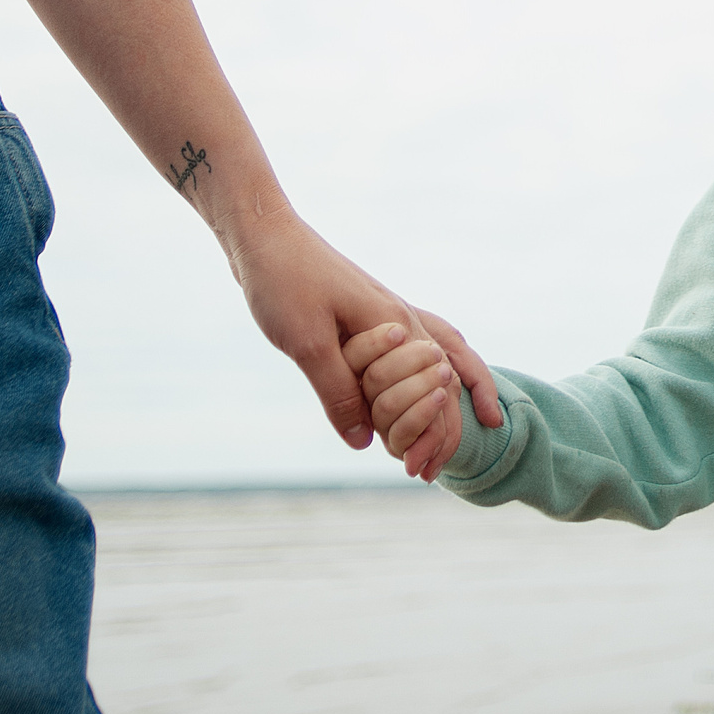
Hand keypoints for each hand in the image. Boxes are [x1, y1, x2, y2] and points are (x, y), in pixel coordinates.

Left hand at [222, 212, 501, 479]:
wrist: (266, 237)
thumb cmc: (285, 282)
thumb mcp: (307, 343)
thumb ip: (338, 393)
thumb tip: (364, 442)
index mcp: (396, 326)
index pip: (436, 392)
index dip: (431, 436)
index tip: (416, 474)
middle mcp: (403, 320)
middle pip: (446, 381)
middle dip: (443, 430)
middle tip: (426, 475)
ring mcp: (390, 316)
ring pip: (441, 361)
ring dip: (444, 404)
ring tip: (448, 442)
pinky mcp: (372, 318)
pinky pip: (418, 351)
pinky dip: (431, 376)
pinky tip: (428, 389)